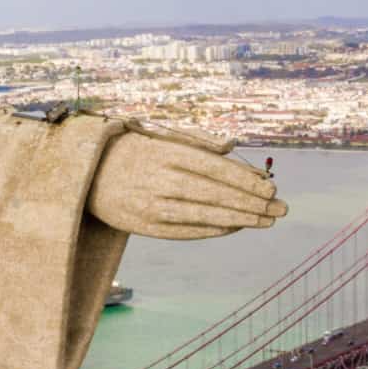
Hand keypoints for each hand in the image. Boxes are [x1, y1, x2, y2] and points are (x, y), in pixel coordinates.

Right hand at [87, 132, 287, 239]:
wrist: (86, 175)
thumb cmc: (133, 150)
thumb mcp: (161, 137)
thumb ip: (197, 140)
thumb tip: (233, 146)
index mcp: (166, 153)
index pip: (216, 169)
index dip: (246, 180)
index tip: (271, 187)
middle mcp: (160, 180)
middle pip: (216, 194)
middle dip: (253, 203)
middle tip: (281, 208)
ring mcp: (153, 206)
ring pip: (206, 215)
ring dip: (241, 219)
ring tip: (266, 220)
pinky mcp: (146, 227)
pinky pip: (189, 231)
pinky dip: (216, 230)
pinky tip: (237, 227)